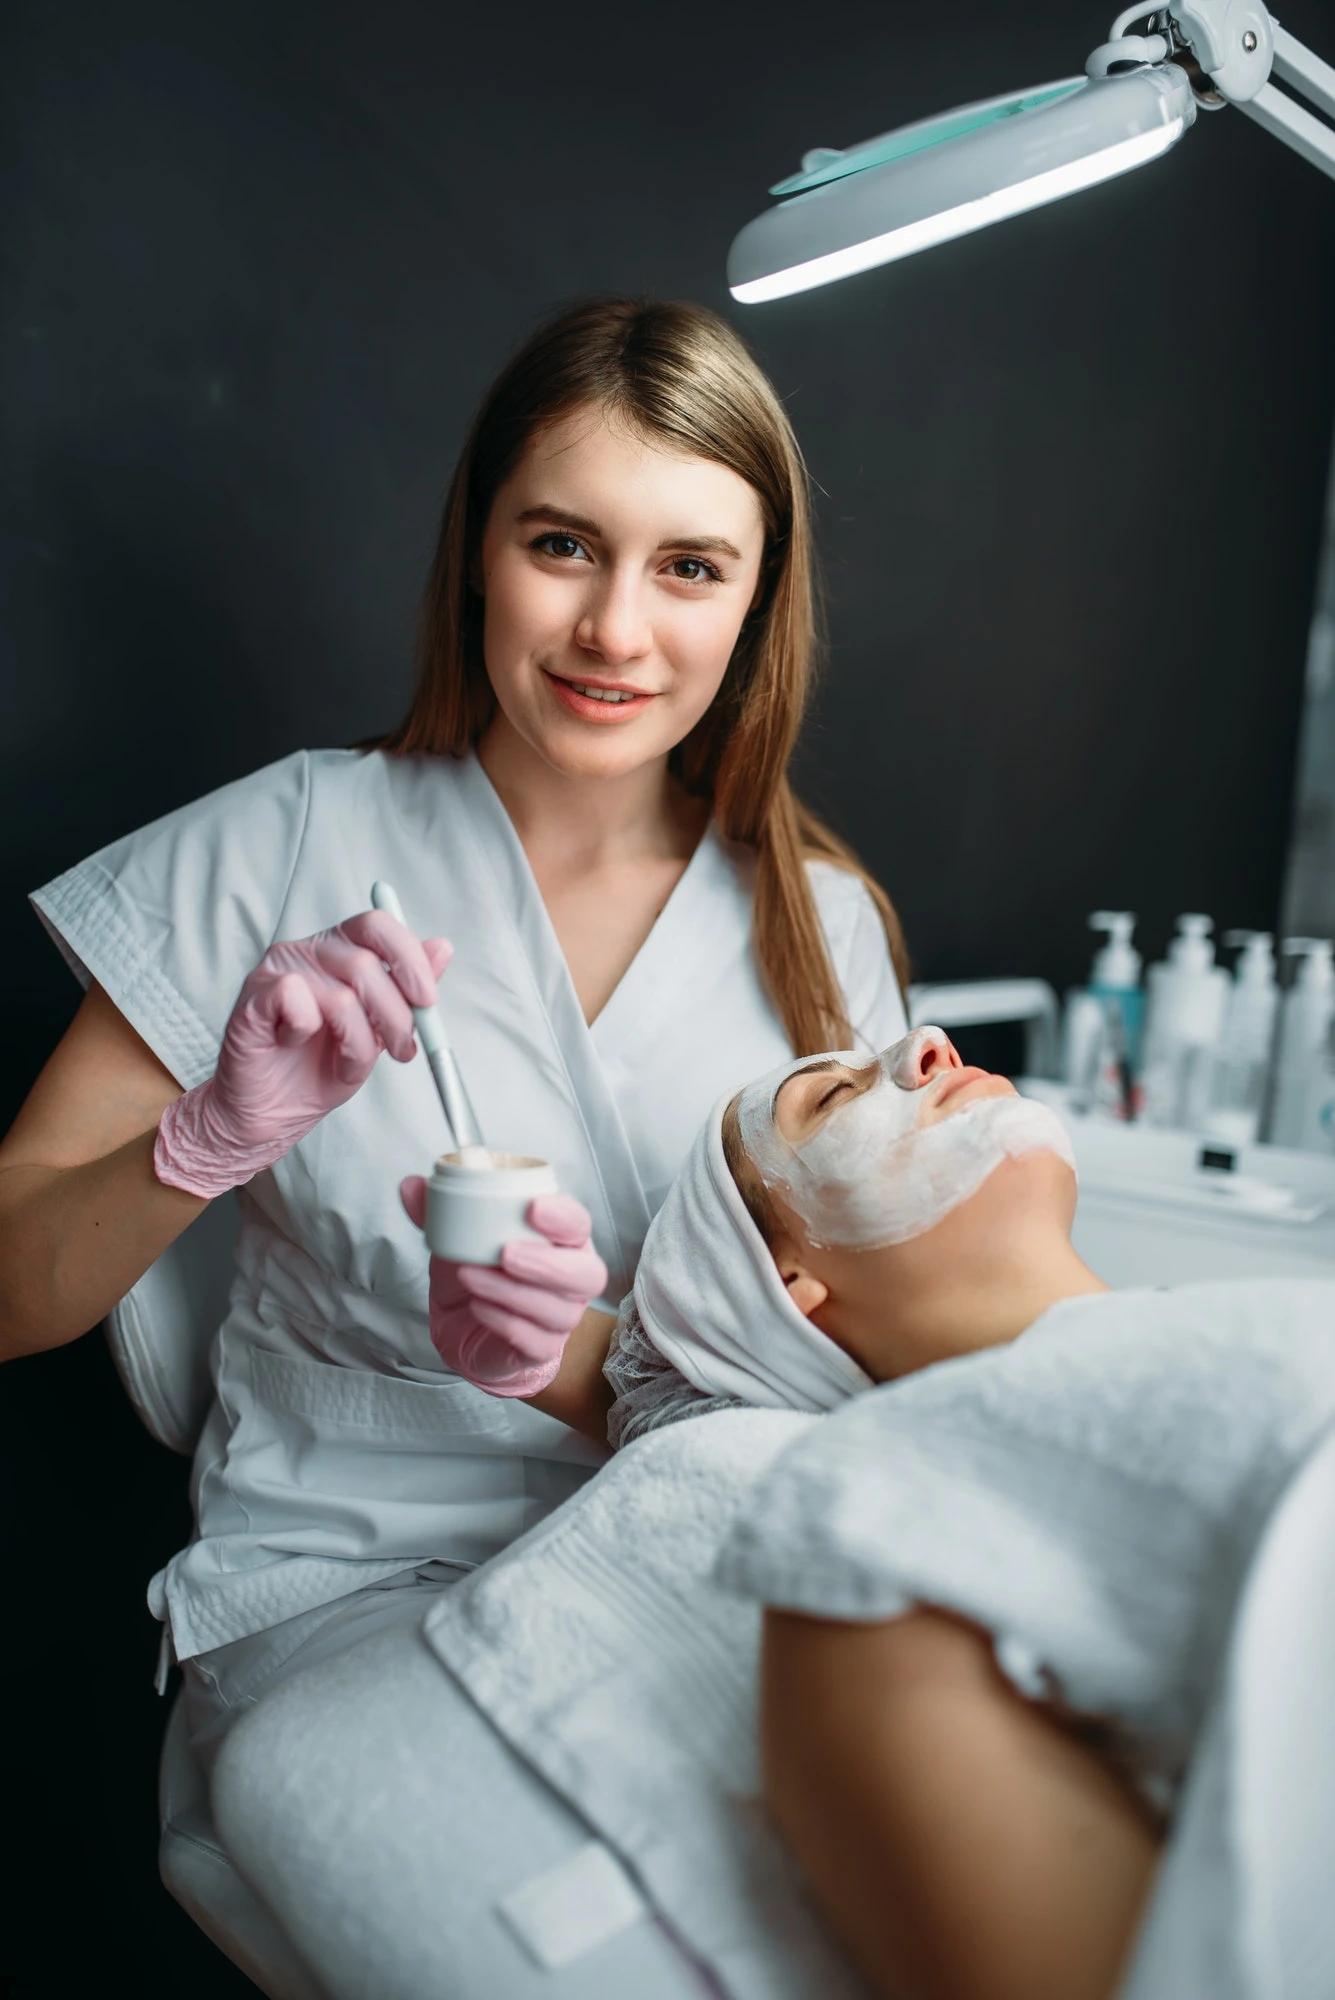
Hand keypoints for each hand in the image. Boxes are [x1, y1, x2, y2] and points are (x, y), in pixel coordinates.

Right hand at [155, 912, 451, 1197]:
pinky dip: (307, 1031)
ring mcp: (277, 969)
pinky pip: (295, 999)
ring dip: (358, 1041)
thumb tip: (441, 947)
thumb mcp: (379, 1032)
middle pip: (366, 963)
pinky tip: (296, 1043)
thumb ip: (407, 991)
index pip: (378, 926)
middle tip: (402, 1050)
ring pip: (339, 994)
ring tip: (350, 1062)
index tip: (427, 1002)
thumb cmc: (319, 1069)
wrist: (272, 1113)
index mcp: (341, 950)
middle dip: (396, 1016)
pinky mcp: (252, 996)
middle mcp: (309, 950)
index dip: (408, 960)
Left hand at [399, 1179, 607, 1397]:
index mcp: (562, 1240)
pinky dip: (505, 1322)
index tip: (533, 1207)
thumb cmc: (479, 1270)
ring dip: (512, 1292)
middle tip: (505, 1253)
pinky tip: (478, 1307)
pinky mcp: (543, 1349)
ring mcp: (561, 1318)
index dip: (563, 1216)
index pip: (578, 1224)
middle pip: (587, 1274)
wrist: (464, 1324)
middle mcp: (572, 1279)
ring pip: (559, 1311)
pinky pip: (536, 1342)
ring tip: (471, 1276)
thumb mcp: (456, 1236)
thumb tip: (411, 1185)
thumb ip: (438, 1210)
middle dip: (548, 1264)